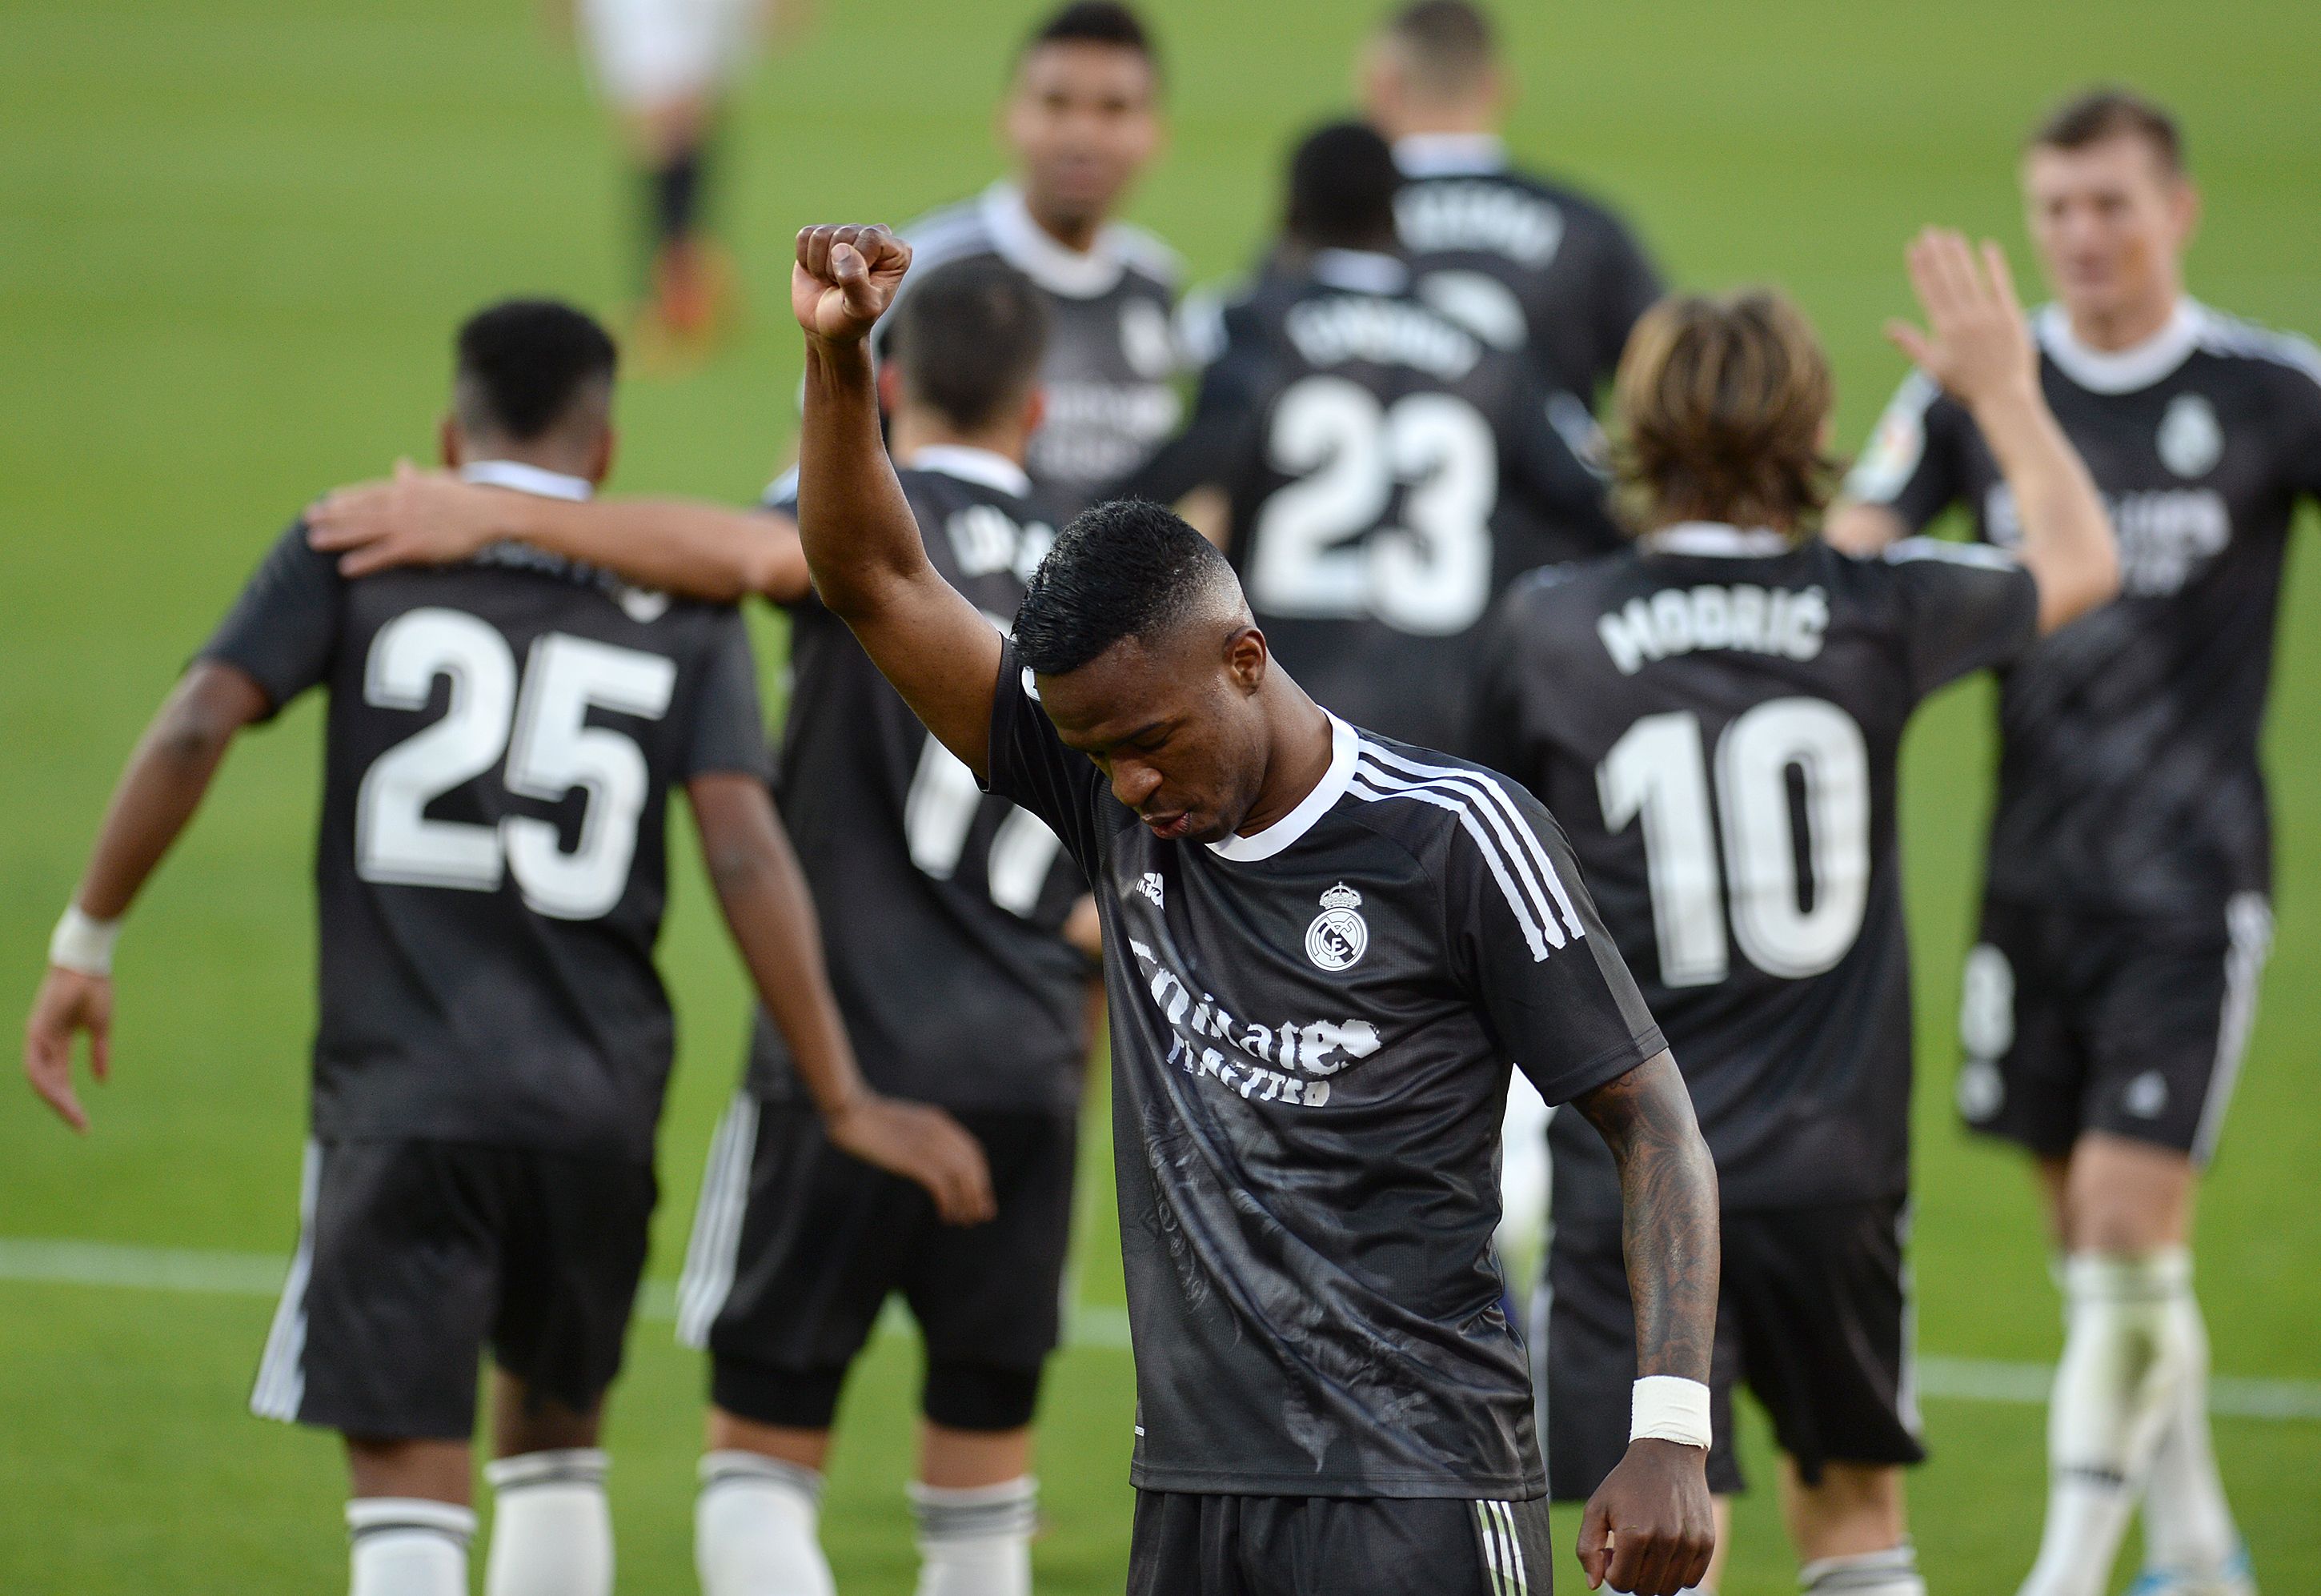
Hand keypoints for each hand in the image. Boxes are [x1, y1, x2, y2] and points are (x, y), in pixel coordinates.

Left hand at [25, 967, 113, 1132]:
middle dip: (64, 1107)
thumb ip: (100, 1054)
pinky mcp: (37, 1030)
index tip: (85, 1123)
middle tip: (81, 1127)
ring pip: (40, 1079)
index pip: (60, 1080)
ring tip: (74, 1115)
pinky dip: (47, 1082)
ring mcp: (38, 1037)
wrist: (87, 964)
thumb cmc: (95, 989)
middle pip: (48, 1084)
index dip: (71, 1102)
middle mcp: (44, 1044)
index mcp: (59, 1043)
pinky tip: (62, 1096)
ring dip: (56, 1100)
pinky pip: (36, 1064)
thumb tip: (101, 1081)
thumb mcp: (101, 1028)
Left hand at [307, 460, 511, 576]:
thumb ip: (415, 476)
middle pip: (360, 511)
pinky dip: (364, 561)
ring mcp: (408, 524)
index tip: (325, 501)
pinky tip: (346, 567)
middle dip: (332, 516)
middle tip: (307, 520)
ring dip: (338, 536)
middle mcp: (401, 504)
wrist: (492, 513)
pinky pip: (384, 555)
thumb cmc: (468, 498)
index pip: (369, 492)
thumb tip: (401, 465)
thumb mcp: (439, 481)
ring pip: (365, 531)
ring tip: (314, 541)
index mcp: (406, 489)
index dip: (346, 498)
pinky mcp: (417, 546)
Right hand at [792, 225, 909, 344]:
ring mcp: (847, 233)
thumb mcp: (861, 310)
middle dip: (834, 268)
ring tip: (831, 281)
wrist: (825, 328)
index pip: (871, 238)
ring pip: (821, 235)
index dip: (857, 263)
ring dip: (819, 266)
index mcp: (897, 252)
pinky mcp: (821, 235)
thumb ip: (856, 282)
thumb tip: (840, 250)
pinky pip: (805, 236)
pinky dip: (805, 260)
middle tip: (841, 287)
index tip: (858, 286)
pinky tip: (818, 273)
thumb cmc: (851, 321)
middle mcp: (874, 236)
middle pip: (843, 234)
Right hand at [825, 1093, 995, 1224]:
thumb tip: (931, 1158)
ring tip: (964, 1220)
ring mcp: (927, 1144)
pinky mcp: (913, 1158)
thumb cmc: (871, 1120)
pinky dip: (948, 1202)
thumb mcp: (906, 1125)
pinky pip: (941, 1184)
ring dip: (967, 1201)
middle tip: (981, 1216)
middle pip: (972, 1165)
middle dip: (979, 1192)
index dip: (981, 1176)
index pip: (973, 1151)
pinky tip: (945, 1215)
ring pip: (961, 1176)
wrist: (851, 1112)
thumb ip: (922, 1135)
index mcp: (940, 1121)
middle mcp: (939, 1131)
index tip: (981, 1197)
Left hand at [1576, 1438, 1715, 1593]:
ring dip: (1654, 1576)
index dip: (1611, 1571)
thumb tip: (1593, 1584)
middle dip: (1631, 1575)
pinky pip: (1692, 1580)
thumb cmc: (1627, 1483)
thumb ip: (1588, 1548)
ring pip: (1668, 1588)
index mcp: (1634, 1535)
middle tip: (1629, 1549)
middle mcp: (1665, 1541)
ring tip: (1647, 1549)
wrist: (1668, 1454)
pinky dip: (1677, 1573)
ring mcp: (1689, 1543)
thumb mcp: (1596, 1508)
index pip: (1620, 1583)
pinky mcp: (1706, 1542)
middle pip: (1644, 1589)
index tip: (1612, 1550)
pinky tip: (1666, 1550)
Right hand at [1886, 227, 2037, 417]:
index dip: (1920, 268)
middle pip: (1947, 279)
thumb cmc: (1967, 386)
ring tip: (1951, 236)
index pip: (1928, 291)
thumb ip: (1911, 344)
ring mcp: (1988, 316)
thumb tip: (1887, 327)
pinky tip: (1987, 247)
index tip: (1913, 248)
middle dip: (1936, 254)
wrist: (2004, 397)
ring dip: (1959, 255)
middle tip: (1929, 232)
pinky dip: (1994, 265)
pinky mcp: (2010, 315)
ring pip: (1970, 278)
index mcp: (1944, 331)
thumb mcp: (1933, 368)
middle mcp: (1964, 319)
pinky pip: (2000, 285)